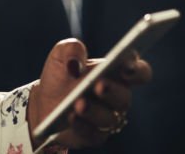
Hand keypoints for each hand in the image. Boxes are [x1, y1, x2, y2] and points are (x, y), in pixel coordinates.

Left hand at [26, 39, 152, 150]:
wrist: (44, 101)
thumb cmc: (60, 74)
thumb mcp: (61, 54)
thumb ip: (70, 49)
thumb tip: (76, 62)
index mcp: (117, 72)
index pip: (140, 72)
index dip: (138, 70)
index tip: (126, 66)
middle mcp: (117, 96)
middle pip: (124, 97)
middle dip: (112, 91)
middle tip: (99, 85)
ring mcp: (108, 117)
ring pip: (109, 118)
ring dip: (94, 111)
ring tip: (79, 104)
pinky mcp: (94, 135)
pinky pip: (93, 134)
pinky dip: (81, 125)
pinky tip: (71, 117)